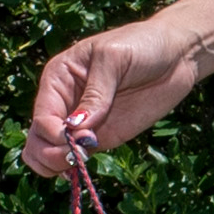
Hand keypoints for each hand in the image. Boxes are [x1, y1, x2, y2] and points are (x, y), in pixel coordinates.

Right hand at [26, 19, 207, 176]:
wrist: (176, 56)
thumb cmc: (142, 45)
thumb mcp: (114, 59)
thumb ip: (96, 93)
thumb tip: (75, 127)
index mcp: (58, 78)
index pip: (41, 116)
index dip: (53, 134)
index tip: (77, 137)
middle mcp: (63, 103)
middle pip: (37, 139)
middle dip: (50, 153)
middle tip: (78, 155)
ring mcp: (81, 124)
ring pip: (48, 154)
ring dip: (58, 164)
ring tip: (81, 160)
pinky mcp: (100, 137)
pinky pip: (74, 159)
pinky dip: (74, 169)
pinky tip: (85, 165)